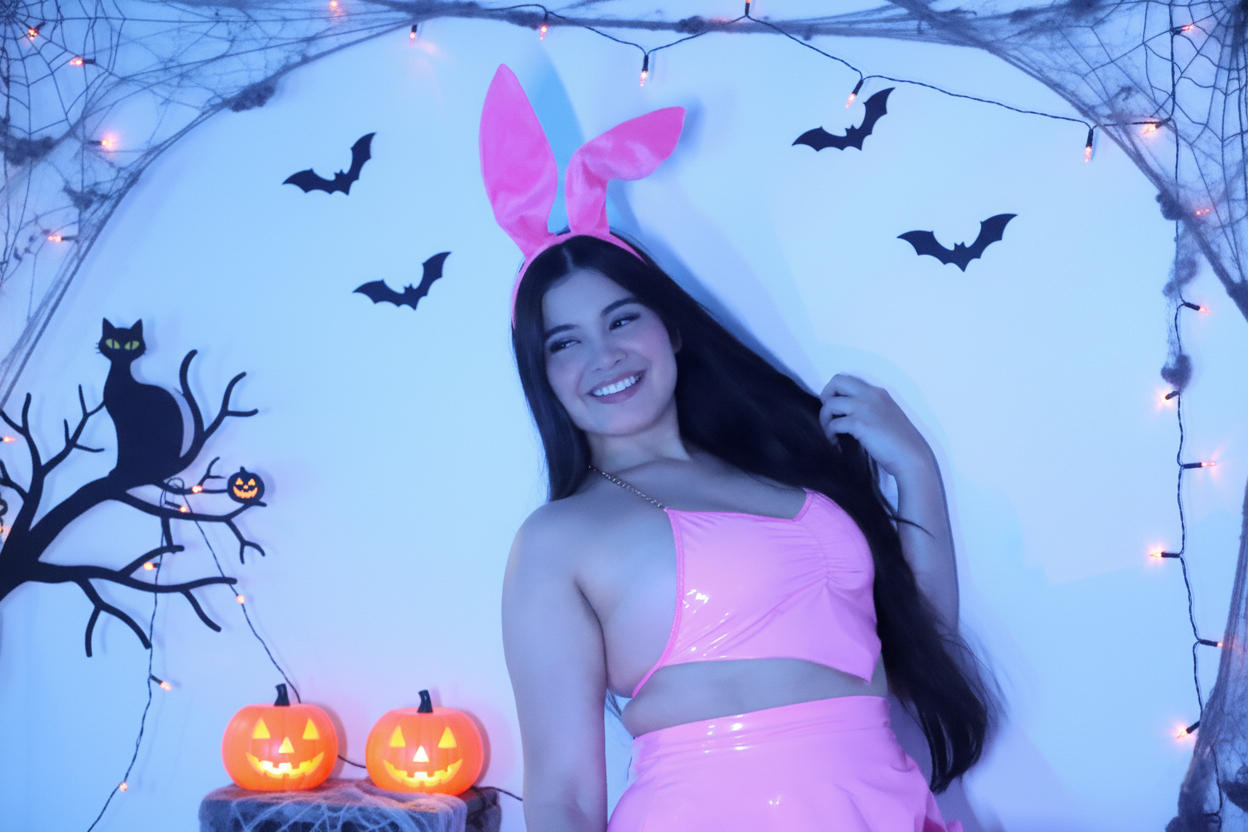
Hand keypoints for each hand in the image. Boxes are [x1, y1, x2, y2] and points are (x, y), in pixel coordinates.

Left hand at [818, 373, 933, 479]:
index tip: (836, 410)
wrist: (912, 457)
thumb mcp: (886, 415)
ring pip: (830, 403)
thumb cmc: (900, 443)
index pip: (847, 380)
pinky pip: (834, 423)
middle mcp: (871, 395)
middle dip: (826, 397)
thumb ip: (869, 408)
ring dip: (825, 419)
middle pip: (836, 381)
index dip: (836, 393)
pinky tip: (836, 443)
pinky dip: (830, 434)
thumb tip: (846, 413)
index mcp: (878, 392)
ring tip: (831, 433)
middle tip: (828, 415)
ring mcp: (865, 408)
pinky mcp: (860, 424)